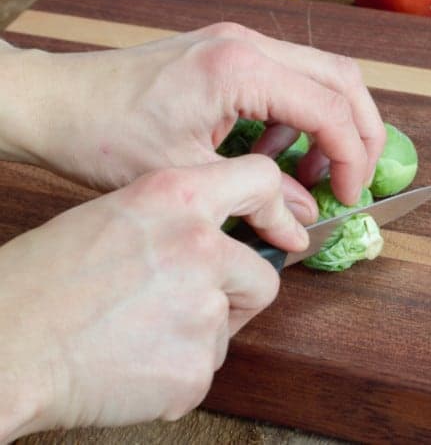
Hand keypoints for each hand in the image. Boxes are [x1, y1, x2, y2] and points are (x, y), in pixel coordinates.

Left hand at [0, 24, 385, 206]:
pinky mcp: (227, 55)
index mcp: (240, 69)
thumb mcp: (190, 175)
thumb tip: (306, 218)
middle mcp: (247, 45)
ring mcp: (238, 44)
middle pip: (342, 79)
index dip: (352, 158)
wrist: (53, 103)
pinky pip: (288, 80)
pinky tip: (273, 154)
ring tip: (310, 174)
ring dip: (331, 124)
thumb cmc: (104, 134)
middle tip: (353, 180)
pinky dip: (298, 118)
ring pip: (321, 75)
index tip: (350, 195)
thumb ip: (261, 197)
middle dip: (361, 133)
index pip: (331, 109)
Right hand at [0, 156, 305, 440]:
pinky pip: (204, 368)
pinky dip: (176, 372)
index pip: (260, 179)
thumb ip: (175, 221)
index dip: (274, 210)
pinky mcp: (196, 366)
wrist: (6, 346)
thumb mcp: (112, 218)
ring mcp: (203, 308)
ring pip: (227, 327)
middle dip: (234, 297)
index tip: (280, 231)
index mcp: (175, 198)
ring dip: (197, 336)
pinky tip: (132, 362)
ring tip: (138, 334)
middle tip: (186, 306)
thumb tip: (217, 239)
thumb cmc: (41, 282)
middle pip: (262, 278)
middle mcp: (199, 246)